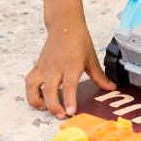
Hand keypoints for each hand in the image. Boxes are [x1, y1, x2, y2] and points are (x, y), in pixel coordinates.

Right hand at [25, 0, 114, 118]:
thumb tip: (111, 88)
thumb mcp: (92, 58)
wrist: (64, 24)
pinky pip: (30, 80)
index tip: (70, 112)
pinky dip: (31, 91)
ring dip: (35, 100)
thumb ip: (100, 76)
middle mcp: (56, 66)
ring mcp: (45, 66)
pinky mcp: (38, 65)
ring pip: (32, 85)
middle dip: (53, 106)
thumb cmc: (79, 40)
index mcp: (71, 65)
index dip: (69, 100)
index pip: (69, 86)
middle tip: (60, 116)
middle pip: (49, 90)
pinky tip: (39, 97)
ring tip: (43, 108)